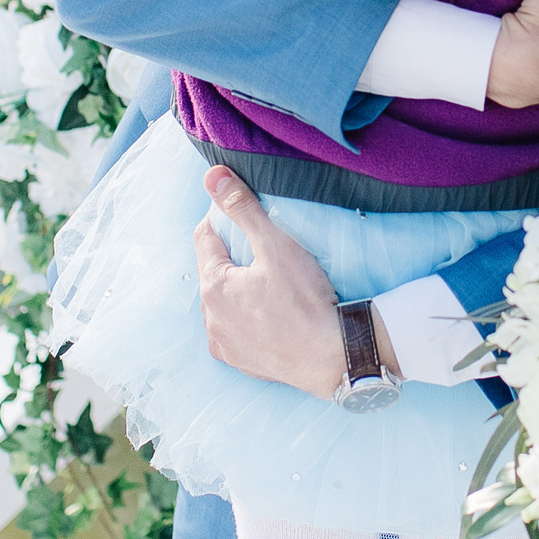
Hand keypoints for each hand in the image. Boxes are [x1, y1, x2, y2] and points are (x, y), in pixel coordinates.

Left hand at [194, 167, 398, 395]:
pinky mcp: (242, 363)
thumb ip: (242, 208)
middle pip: (214, 272)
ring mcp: (225, 344)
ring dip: (238, 291)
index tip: (245, 215)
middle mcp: (211, 319)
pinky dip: (247, 320)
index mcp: (213, 286)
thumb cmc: (305, 301)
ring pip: (224, 305)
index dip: (223, 220)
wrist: (333, 358)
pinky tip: (270, 314)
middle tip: (264, 250)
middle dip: (232, 257)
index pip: (205, 238)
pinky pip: (236, 332)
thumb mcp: (275, 245)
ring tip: (269, 284)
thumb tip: (213, 176)